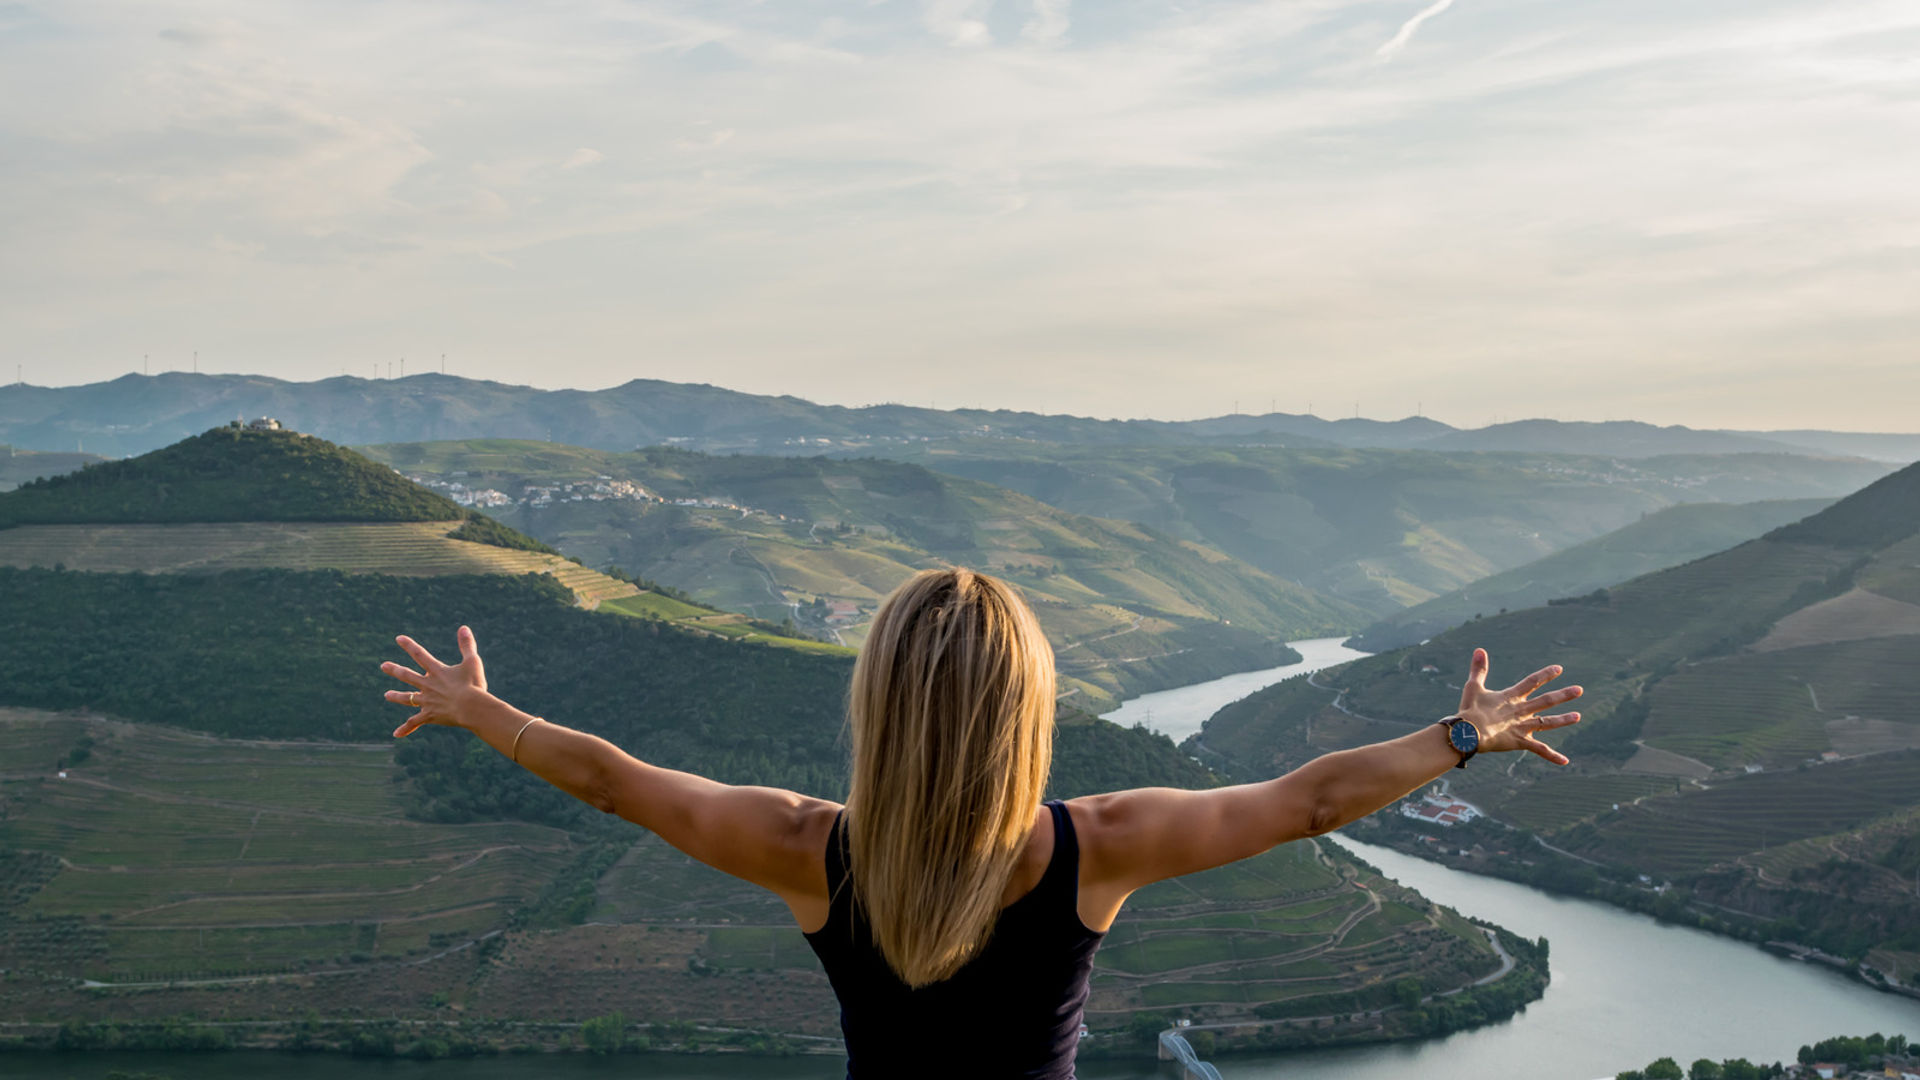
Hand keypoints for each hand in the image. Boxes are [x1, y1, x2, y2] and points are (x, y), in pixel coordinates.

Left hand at [382, 626, 489, 737]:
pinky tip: (396, 734)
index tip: (398, 639)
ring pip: (408, 698)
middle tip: (383, 666)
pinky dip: (406, 728)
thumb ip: (467, 645)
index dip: (408, 645)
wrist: (471, 708)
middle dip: (395, 670)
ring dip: (396, 696)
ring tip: (387, 695)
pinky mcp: (430, 716)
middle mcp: (428, 685)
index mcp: (437, 671)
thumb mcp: (472, 662)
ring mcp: (427, 701)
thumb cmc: (473, 684)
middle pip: (407, 675)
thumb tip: (463, 627)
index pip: (419, 654)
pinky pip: (415, 722)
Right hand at [1454, 648, 1581, 764]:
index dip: (1546, 675)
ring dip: (1563, 720)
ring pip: (1547, 723)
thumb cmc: (1469, 709)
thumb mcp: (1474, 687)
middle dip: (1564, 695)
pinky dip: (1551, 756)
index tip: (1559, 669)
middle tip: (1579, 690)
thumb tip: (1479, 650)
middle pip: (1546, 700)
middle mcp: (1521, 710)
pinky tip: (1565, 761)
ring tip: (1578, 716)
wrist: (1469, 731)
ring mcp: (1522, 726)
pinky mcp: (1520, 741)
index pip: (1532, 682)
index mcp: (1511, 697)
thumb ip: (1479, 669)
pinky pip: (1539, 750)